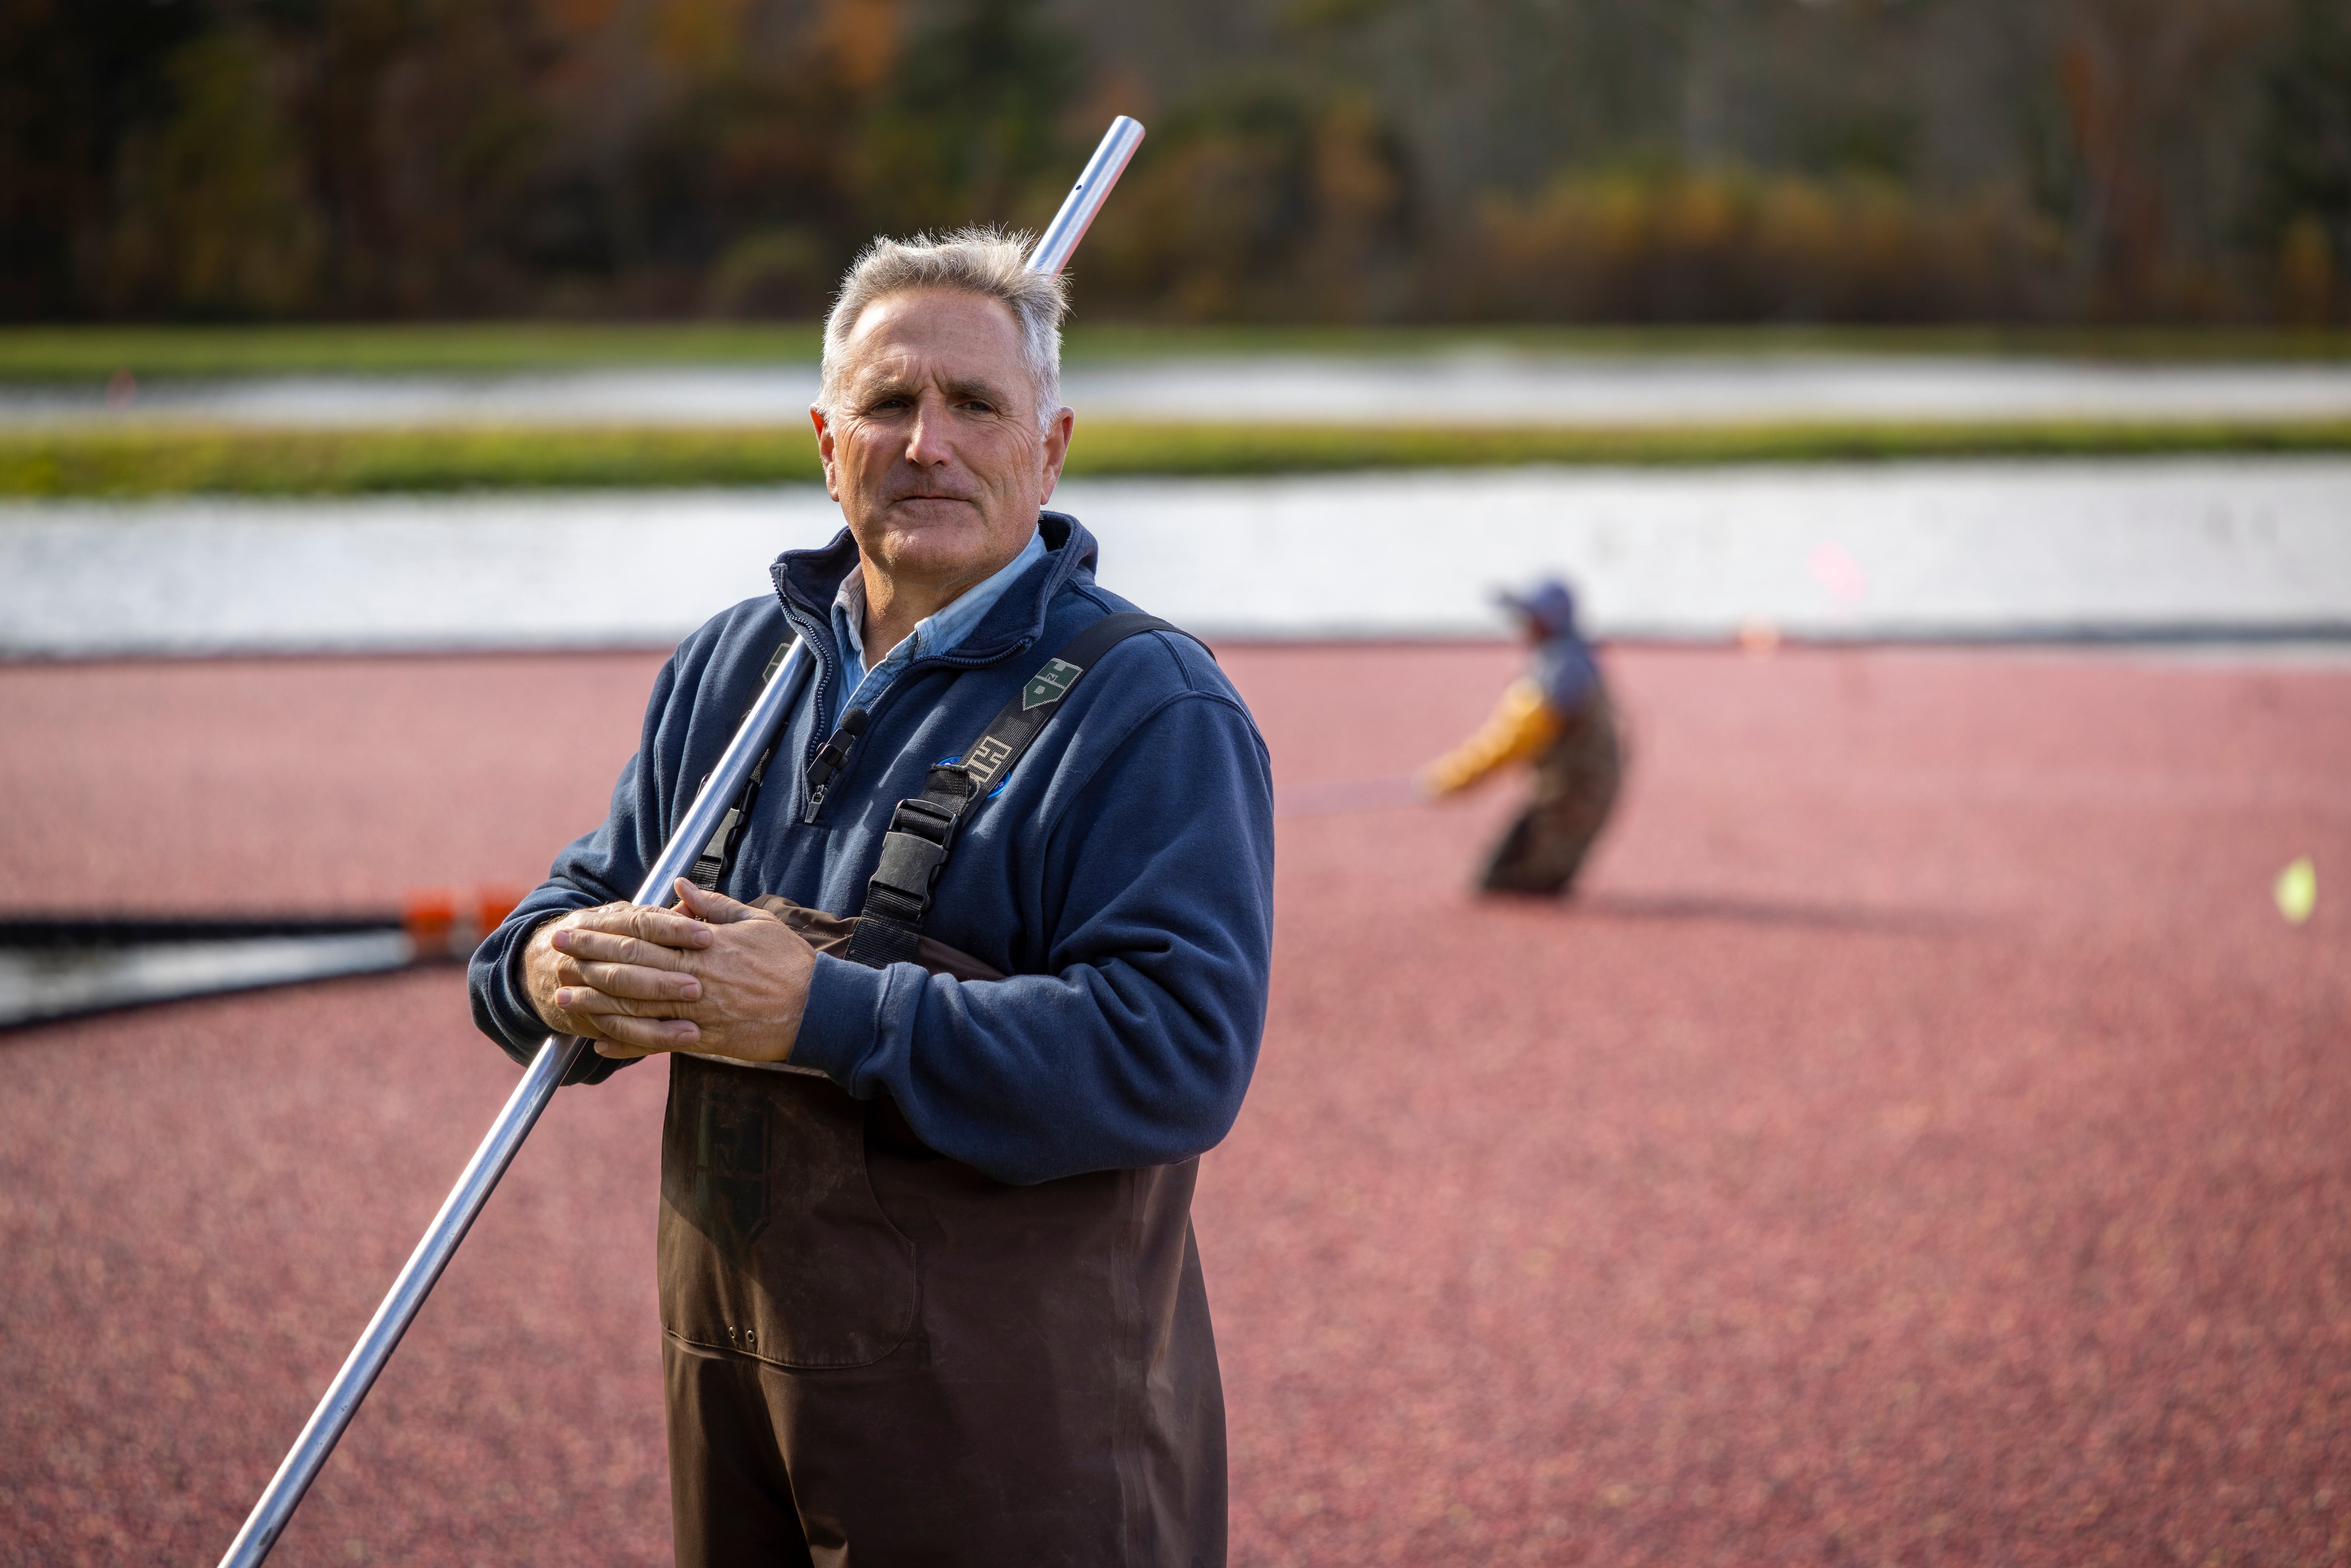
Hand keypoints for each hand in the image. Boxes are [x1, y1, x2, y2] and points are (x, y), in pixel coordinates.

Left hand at [522, 880, 818, 1062]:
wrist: (819, 1009)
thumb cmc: (789, 962)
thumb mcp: (755, 922)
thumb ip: (713, 906)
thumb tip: (678, 887)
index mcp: (705, 947)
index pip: (644, 938)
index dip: (606, 934)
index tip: (578, 927)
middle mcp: (696, 979)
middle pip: (631, 970)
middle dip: (590, 960)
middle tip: (557, 954)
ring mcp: (698, 1013)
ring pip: (637, 1008)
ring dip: (596, 1003)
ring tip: (563, 998)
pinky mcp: (706, 1041)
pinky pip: (659, 1043)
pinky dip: (627, 1045)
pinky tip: (600, 1044)